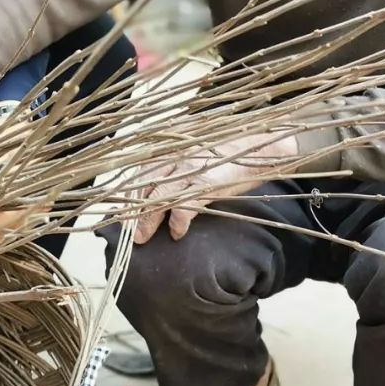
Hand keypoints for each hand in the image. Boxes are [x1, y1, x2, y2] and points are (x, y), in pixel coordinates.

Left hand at [132, 131, 299, 244]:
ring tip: (142, 238)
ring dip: (147, 220)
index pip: (141, 173)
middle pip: (144, 185)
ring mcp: (191, 167)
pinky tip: (176, 233)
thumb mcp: (197, 156)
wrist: (262, 147)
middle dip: (133, 211)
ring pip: (158, 197)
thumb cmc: (230, 154)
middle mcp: (177, 155)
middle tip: (128, 232)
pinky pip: (185, 205)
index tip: (122, 214)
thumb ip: (177, 168)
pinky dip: (178, 221)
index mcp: (172, 148)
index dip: (129, 196)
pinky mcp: (207, 181)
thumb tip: (157, 191)